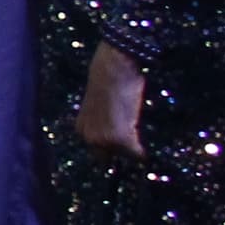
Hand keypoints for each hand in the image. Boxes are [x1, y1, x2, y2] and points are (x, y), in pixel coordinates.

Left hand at [79, 42, 146, 160]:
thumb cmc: (109, 80)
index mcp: (81, 128)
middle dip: (122, 151)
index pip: (98, 151)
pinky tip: (143, 140)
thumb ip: (104, 122)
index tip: (125, 145)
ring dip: (134, 148)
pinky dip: (143, 151)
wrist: (114, 66)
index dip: (114, 148)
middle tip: (133, 140)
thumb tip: (118, 135)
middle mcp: (87, 137)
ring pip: (126, 155)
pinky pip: (137, 154)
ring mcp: (102, 139)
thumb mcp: (101, 105)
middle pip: (110, 158)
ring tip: (136, 130)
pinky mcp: (119, 139)